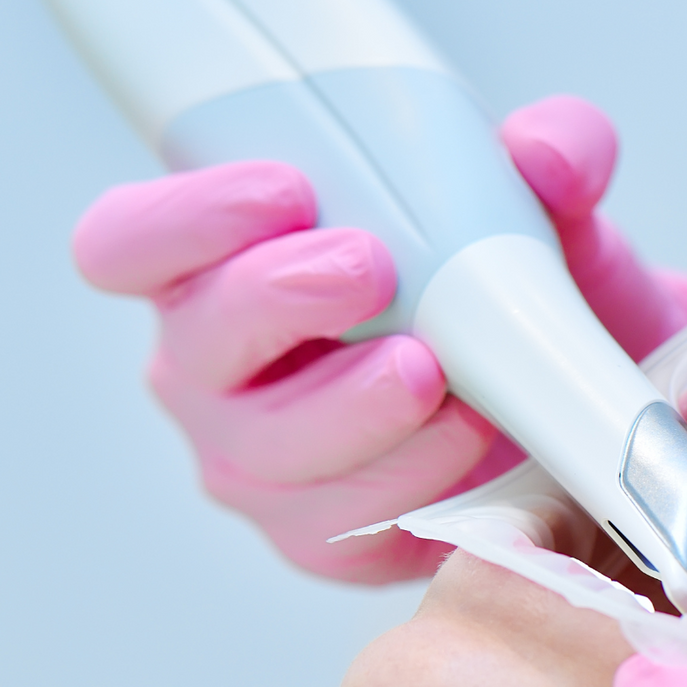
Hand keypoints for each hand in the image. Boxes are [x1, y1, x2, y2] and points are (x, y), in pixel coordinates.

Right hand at [72, 95, 686, 582]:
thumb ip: (553, 149)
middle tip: (372, 269)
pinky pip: (338, 525)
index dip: (184, 218)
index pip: (126, 241)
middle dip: (281, 301)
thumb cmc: (506, 281)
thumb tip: (552, 155)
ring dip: (358, 408)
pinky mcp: (317, 536)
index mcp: (212, 262)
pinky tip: (469, 436)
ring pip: (270, 448)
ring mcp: (254, 461)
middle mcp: (211, 366)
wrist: (561, 396)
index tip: (286, 189)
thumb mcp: (540, 203)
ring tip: (438, 372)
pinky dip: (411, 479)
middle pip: (199, 343)